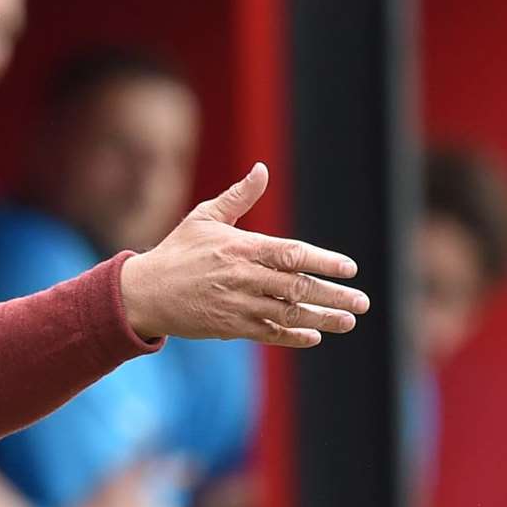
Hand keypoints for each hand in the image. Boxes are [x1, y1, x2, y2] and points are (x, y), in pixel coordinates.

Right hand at [118, 163, 368, 345]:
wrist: (144, 293)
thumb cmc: (177, 252)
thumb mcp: (204, 217)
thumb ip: (239, 197)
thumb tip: (261, 170)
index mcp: (241, 248)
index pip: (292, 254)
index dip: (323, 262)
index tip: (349, 268)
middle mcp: (243, 278)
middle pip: (297, 288)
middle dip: (333, 296)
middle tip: (361, 301)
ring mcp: (237, 305)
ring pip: (288, 314)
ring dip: (321, 318)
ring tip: (347, 321)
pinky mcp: (229, 328)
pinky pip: (268, 334)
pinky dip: (292, 336)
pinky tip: (313, 336)